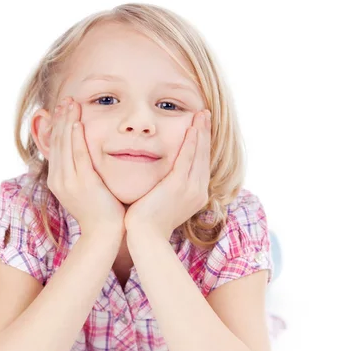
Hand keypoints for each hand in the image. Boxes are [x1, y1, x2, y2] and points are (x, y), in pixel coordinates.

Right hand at [46, 96, 126, 237]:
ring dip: (67, 121)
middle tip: (66, 100)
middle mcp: (58, 179)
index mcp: (57, 179)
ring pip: (65, 144)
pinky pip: (77, 154)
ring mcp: (68, 180)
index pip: (56, 146)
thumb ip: (81, 171)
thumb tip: (85, 156)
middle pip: (57, 141)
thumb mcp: (85, 188)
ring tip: (70, 103)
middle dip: (61, 118)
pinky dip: (75, 137)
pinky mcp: (82, 182)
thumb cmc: (100, 211)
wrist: (104, 233)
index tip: (63, 109)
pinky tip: (77, 122)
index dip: (58, 126)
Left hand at [124, 109, 211, 240]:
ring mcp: (191, 188)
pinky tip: (192, 127)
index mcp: (196, 194)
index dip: (202, 144)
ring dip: (201, 131)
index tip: (201, 127)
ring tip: (201, 114)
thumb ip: (167, 187)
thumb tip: (162, 178)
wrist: (145, 237)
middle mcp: (198, 190)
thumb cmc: (148, 222)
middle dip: (205, 133)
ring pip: (199, 153)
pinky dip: (191, 141)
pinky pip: (188, 158)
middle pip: (204, 155)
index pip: (201, 163)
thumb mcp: (163, 202)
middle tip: (205, 114)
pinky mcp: (178, 185)